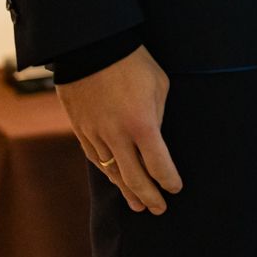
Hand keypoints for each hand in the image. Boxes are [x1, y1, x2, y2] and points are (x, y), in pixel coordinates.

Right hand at [57, 45, 180, 213]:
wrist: (91, 47)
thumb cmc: (133, 62)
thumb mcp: (158, 86)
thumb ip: (157, 116)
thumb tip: (154, 138)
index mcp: (142, 124)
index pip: (159, 165)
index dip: (169, 181)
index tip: (176, 188)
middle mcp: (117, 136)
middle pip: (135, 178)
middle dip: (150, 196)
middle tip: (159, 209)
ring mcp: (96, 134)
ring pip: (112, 172)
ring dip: (127, 190)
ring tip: (138, 204)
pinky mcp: (81, 129)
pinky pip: (95, 159)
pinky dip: (107, 172)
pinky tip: (115, 179)